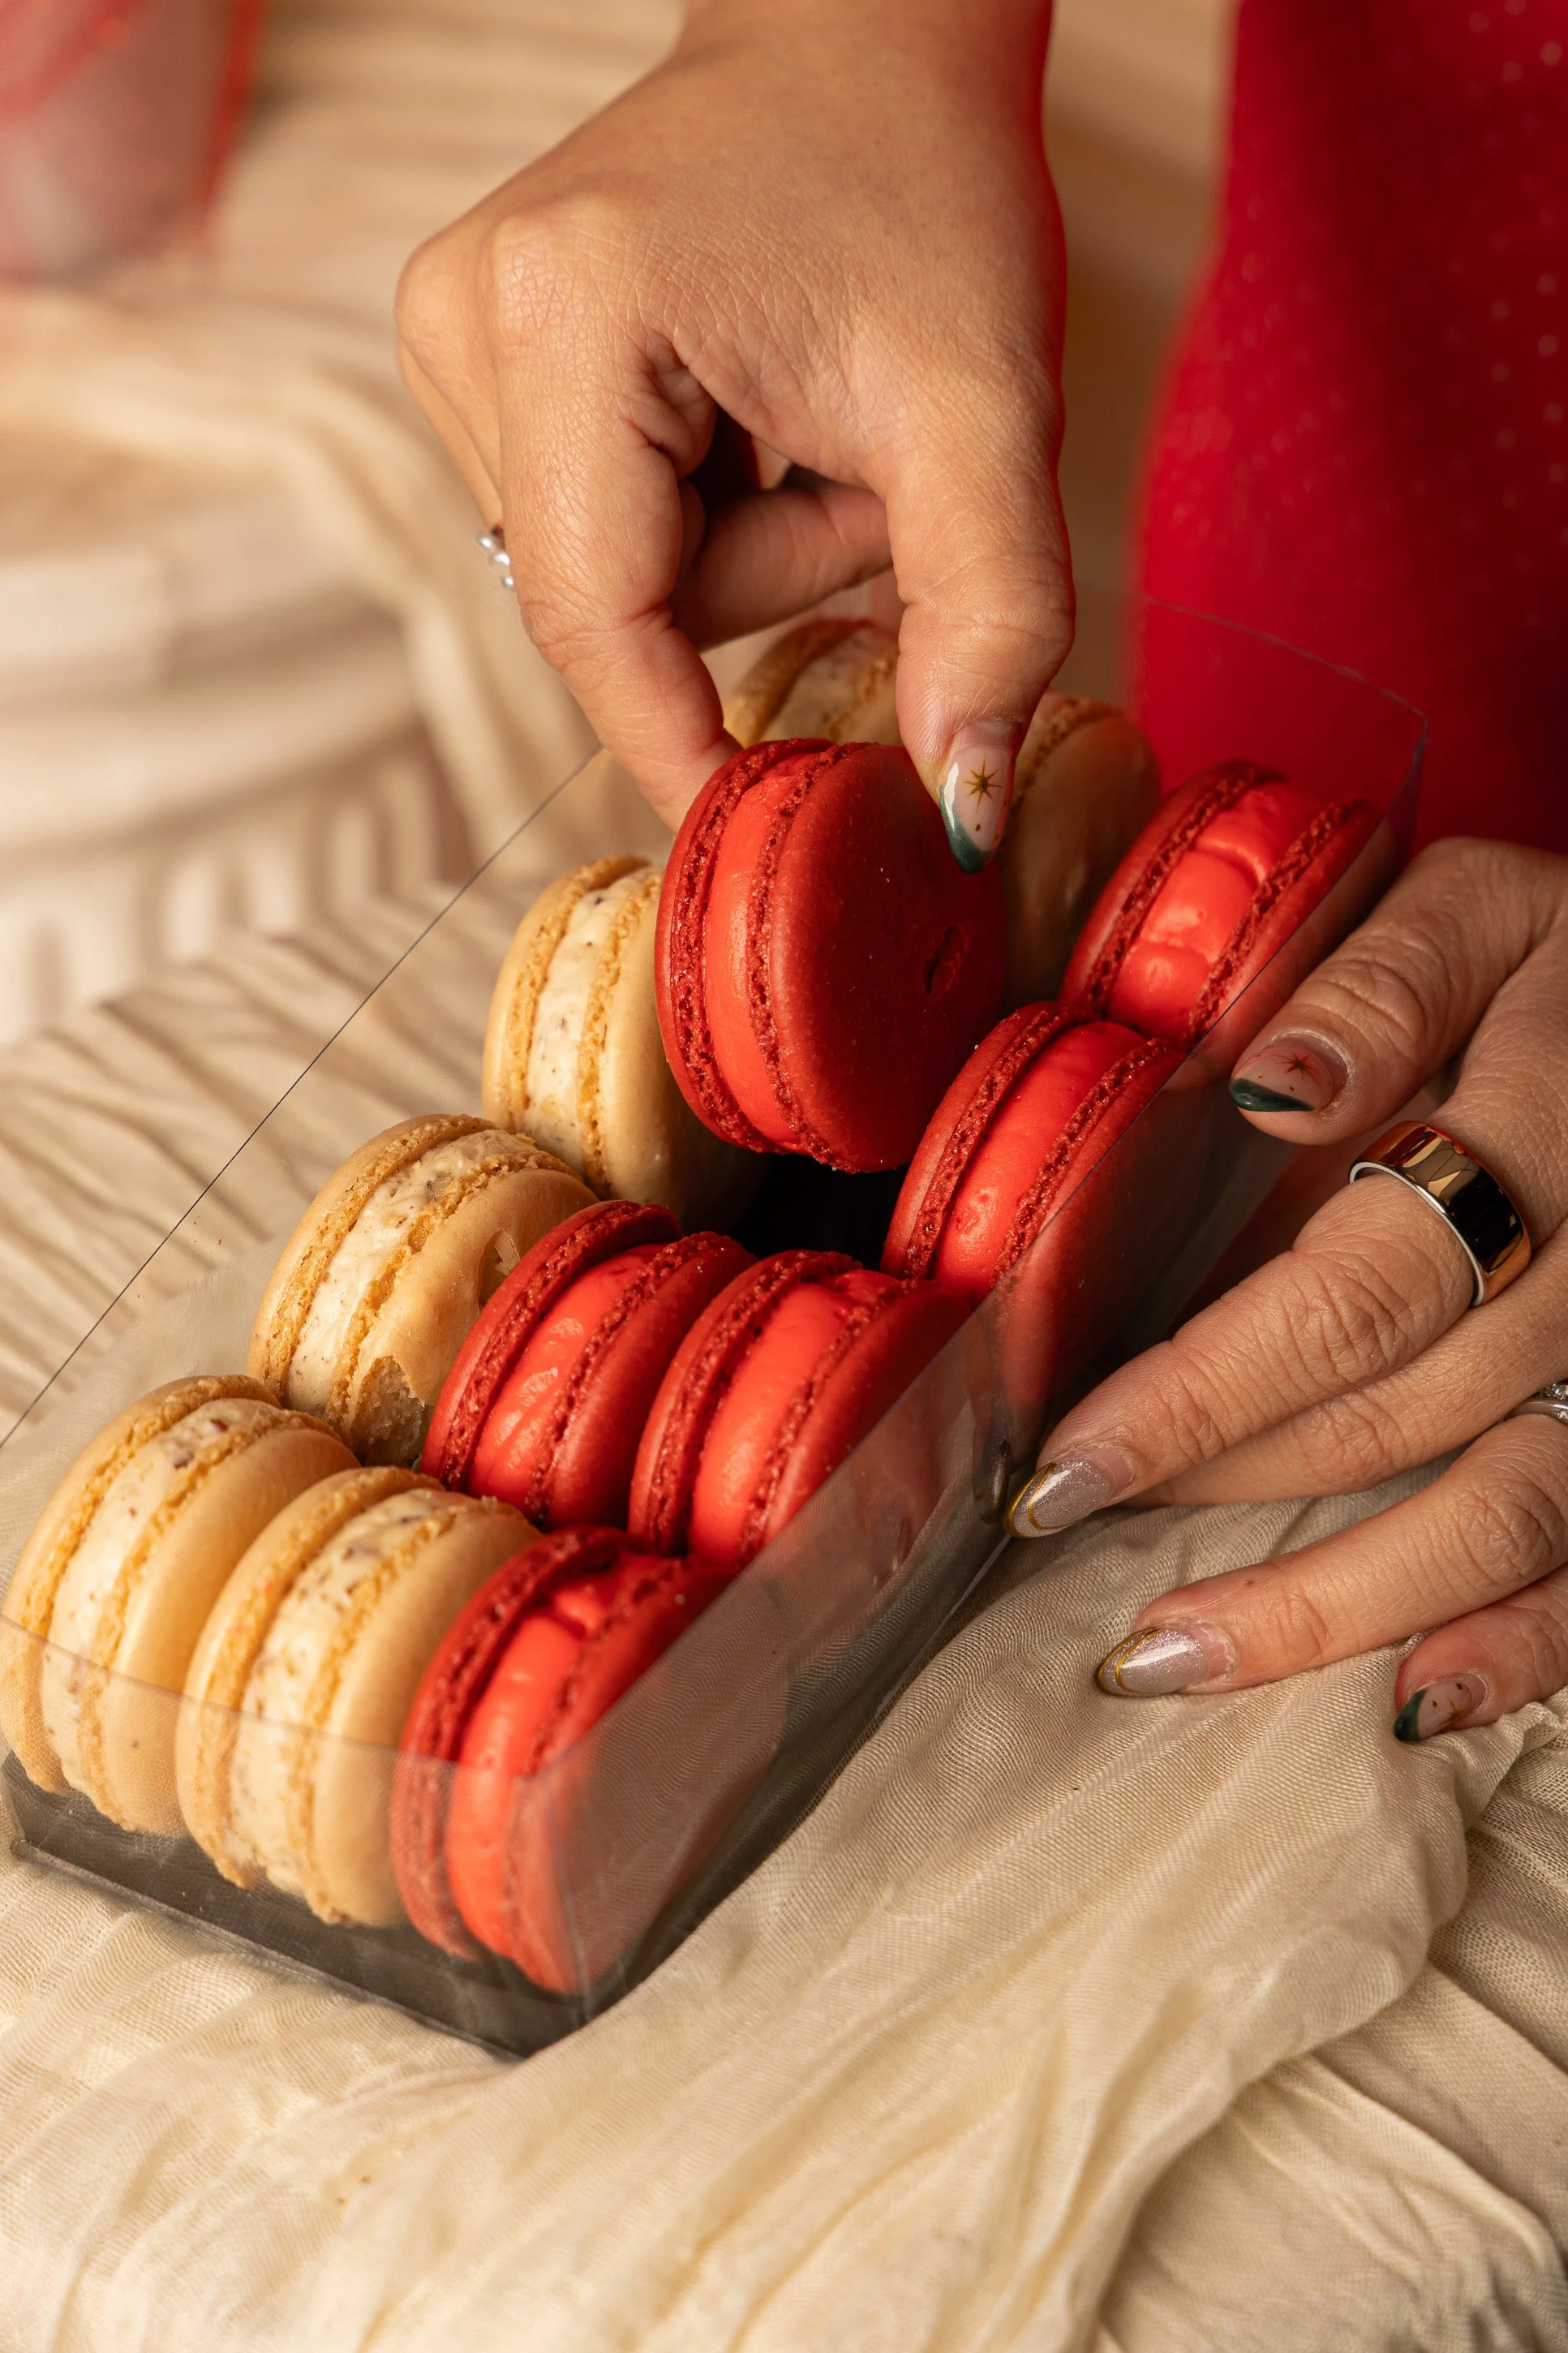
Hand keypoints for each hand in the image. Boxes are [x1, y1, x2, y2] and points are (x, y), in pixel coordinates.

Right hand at [394, 0, 1069, 836]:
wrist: (866, 39)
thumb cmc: (926, 188)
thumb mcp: (989, 409)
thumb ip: (991, 616)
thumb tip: (955, 808)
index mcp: (566, 311)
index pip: (599, 620)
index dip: (680, 746)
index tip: (759, 835)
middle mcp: (465, 316)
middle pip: (612, 608)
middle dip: (762, 581)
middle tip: (855, 463)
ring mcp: (450, 327)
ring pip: (605, 579)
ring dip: (733, 547)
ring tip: (801, 418)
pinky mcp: (471, 346)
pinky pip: (591, 526)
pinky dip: (693, 509)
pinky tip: (743, 411)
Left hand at [1010, 838, 1567, 1739]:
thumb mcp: (1483, 910)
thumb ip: (1382, 989)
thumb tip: (1272, 1091)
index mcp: (1541, 1134)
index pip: (1356, 1296)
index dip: (1203, 1392)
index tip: (1061, 1457)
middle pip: (1398, 1416)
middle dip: (1214, 1482)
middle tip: (1056, 1523)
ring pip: (1499, 1518)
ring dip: (1329, 1607)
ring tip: (1162, 1657)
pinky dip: (1523, 1647)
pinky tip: (1414, 1704)